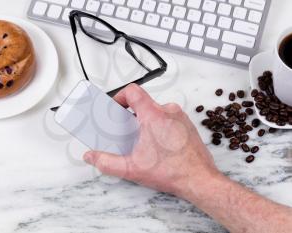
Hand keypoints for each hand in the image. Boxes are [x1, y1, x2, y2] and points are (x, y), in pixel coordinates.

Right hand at [83, 84, 219, 198]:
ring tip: (142, 141)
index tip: (116, 108)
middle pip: (143, 103)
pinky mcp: (187, 125)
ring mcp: (180, 117)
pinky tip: (157, 145)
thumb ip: (106, 162)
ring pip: (156, 111)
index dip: (120, 96)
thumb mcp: (132, 168)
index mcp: (154, 115)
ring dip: (146, 122)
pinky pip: (168, 118)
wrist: (199, 180)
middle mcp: (168, 112)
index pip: (133, 92)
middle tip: (126, 132)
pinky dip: (159, 127)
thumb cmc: (173, 172)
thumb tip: (92, 156)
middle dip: (131, 116)